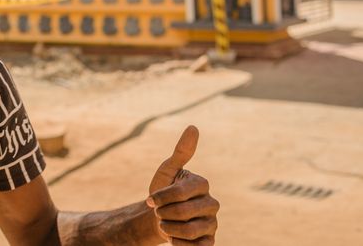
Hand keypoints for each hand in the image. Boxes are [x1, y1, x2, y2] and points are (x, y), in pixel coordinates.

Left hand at [146, 126, 218, 244]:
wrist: (161, 218)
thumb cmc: (164, 192)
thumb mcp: (168, 170)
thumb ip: (181, 152)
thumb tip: (193, 127)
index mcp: (202, 184)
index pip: (179, 192)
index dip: (160, 197)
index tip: (149, 200)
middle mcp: (212, 203)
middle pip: (183, 212)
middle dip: (163, 213)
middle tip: (159, 213)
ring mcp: (213, 223)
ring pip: (189, 231)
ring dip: (168, 228)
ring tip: (165, 224)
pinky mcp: (210, 241)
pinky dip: (178, 243)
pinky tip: (173, 237)